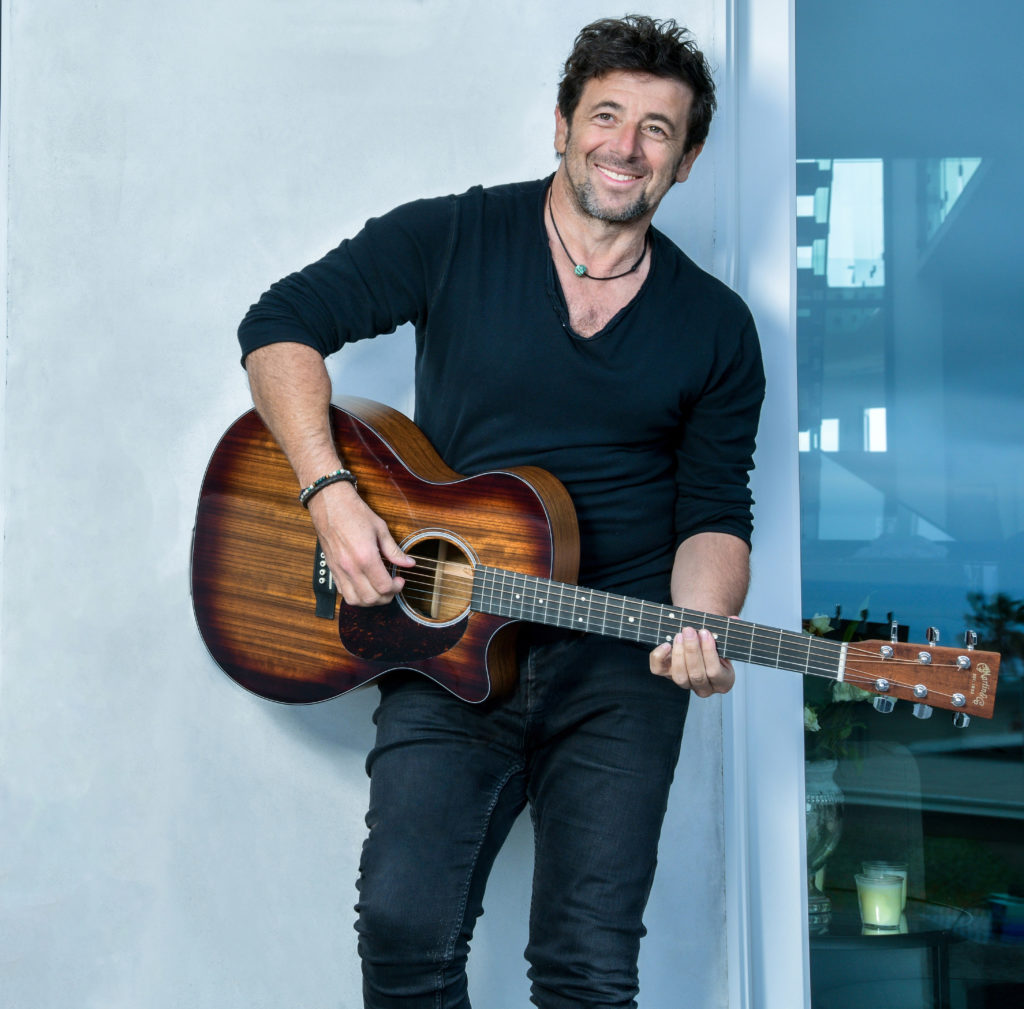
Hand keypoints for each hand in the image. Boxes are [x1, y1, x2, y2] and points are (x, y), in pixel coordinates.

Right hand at [306, 481, 414, 605]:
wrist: (330, 504)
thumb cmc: (354, 513)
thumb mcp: (380, 529)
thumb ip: (394, 550)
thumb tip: (409, 563)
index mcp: (365, 557)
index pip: (383, 587)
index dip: (396, 588)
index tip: (400, 580)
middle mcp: (350, 567)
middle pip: (371, 599)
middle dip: (386, 597)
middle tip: (392, 586)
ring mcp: (339, 570)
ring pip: (355, 600)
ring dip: (370, 600)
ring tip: (379, 590)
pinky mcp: (332, 569)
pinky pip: (343, 592)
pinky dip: (356, 595)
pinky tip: (364, 585)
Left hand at [649, 626, 734, 696]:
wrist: (698, 641)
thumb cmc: (711, 641)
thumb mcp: (723, 637)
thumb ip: (729, 630)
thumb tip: (734, 620)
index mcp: (723, 681)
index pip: (715, 672)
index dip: (709, 653)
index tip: (706, 633)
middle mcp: (704, 687)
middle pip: (696, 675)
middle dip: (692, 651)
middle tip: (689, 631)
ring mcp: (685, 683)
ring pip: (679, 676)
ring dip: (679, 654)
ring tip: (680, 635)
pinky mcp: (667, 675)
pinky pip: (659, 670)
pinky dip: (659, 657)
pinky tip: (666, 644)